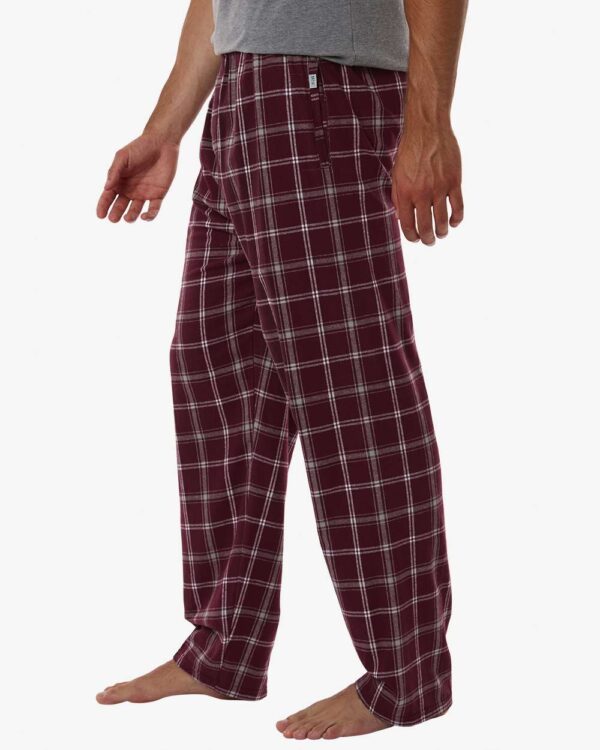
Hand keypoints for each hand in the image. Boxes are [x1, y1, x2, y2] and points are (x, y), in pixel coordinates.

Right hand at [97, 132, 179, 222]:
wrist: (161, 143)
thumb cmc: (139, 147)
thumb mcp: (122, 157)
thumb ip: (114, 172)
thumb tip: (106, 188)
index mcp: (119, 181)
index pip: (108, 196)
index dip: (103, 206)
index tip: (100, 215)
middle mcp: (130, 189)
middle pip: (120, 206)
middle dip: (116, 213)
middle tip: (113, 219)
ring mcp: (144, 193)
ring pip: (135, 210)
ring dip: (131, 216)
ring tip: (127, 218)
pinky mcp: (158, 195)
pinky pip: (153, 209)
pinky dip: (149, 215)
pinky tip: (144, 216)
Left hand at [391, 124, 463, 244]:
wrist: (427, 129)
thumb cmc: (409, 151)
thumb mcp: (397, 174)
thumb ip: (397, 197)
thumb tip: (400, 218)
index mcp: (404, 193)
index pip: (407, 225)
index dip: (412, 237)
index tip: (416, 239)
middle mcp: (421, 193)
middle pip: (425, 227)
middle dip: (428, 239)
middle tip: (430, 241)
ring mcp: (439, 188)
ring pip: (443, 220)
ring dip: (442, 232)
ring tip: (442, 233)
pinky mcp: (454, 181)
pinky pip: (458, 207)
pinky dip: (457, 219)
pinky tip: (455, 222)